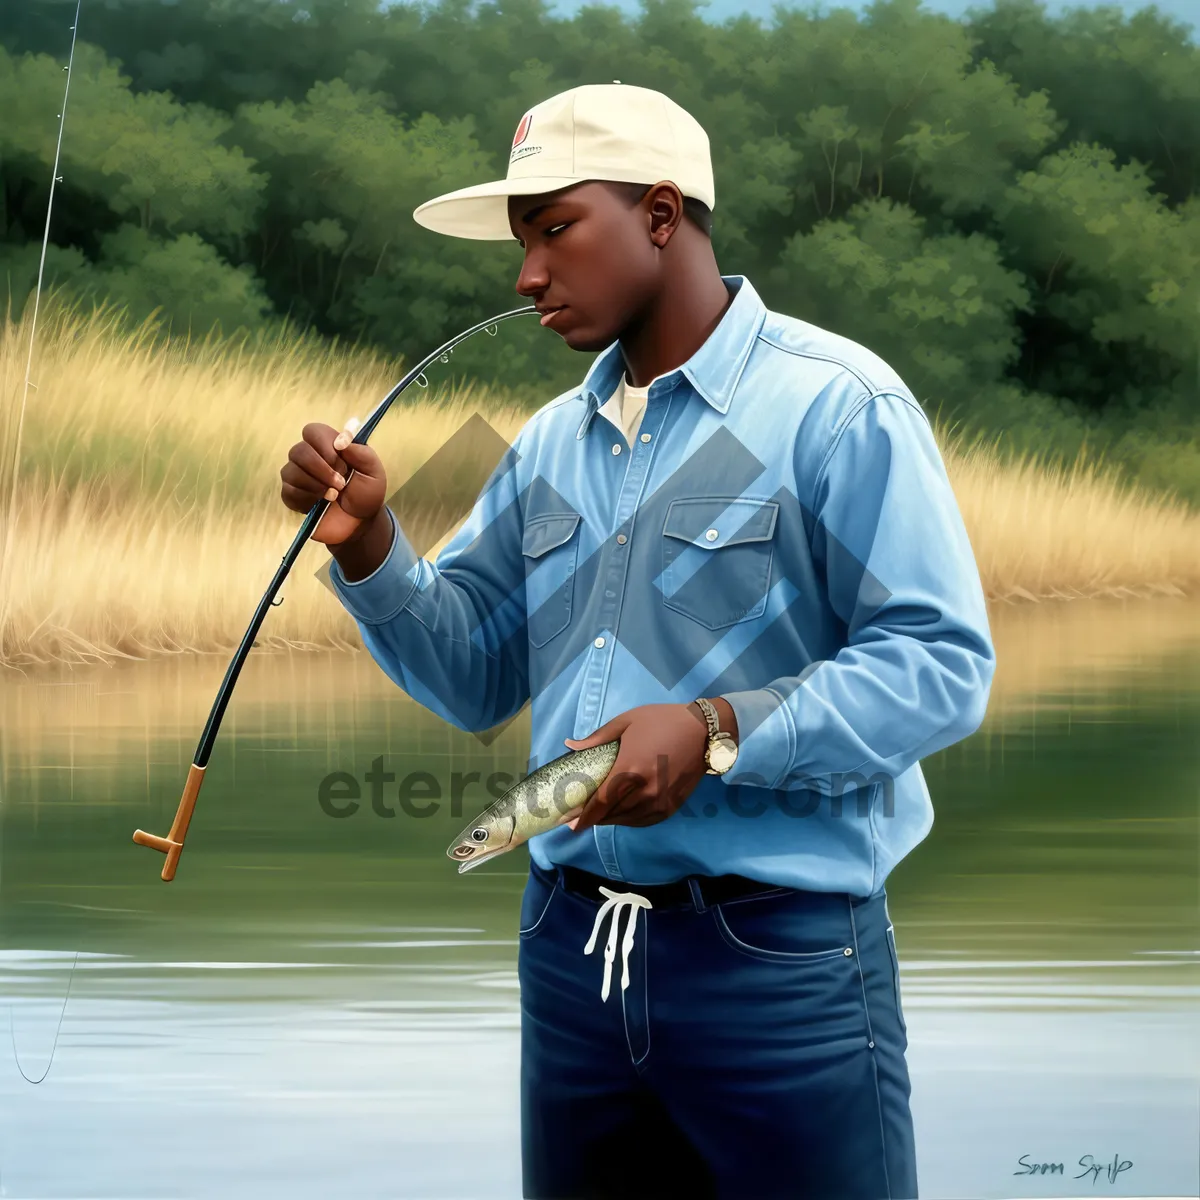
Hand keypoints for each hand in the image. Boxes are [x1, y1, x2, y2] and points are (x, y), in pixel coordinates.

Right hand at [279, 418, 387, 545]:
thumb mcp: (373, 473)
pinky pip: (288, 491)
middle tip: (341, 484)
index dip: (324, 444)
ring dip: (316, 485)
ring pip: (291, 471)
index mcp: (328, 447)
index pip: (312, 431)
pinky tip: (319, 503)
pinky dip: (306, 498)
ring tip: (334, 496)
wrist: (360, 524)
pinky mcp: (291, 496)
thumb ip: (362, 454)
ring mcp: (297, 476)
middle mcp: (309, 457)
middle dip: (322, 469)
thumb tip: (340, 440)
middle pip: (299, 451)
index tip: (343, 463)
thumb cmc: (366, 494)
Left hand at [563, 703, 710, 831]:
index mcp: (630, 770)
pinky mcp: (670, 807)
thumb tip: (570, 745)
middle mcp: (644, 791)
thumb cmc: (662, 721)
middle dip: (593, 818)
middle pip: (611, 814)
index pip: (600, 802)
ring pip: (626, 820)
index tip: (570, 823)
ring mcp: (659, 802)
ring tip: (598, 815)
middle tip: (578, 817)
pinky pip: (643, 821)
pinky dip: (628, 820)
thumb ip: (597, 738)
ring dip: (610, 819)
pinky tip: (621, 814)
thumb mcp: (627, 722)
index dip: (583, 816)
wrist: (703, 732)